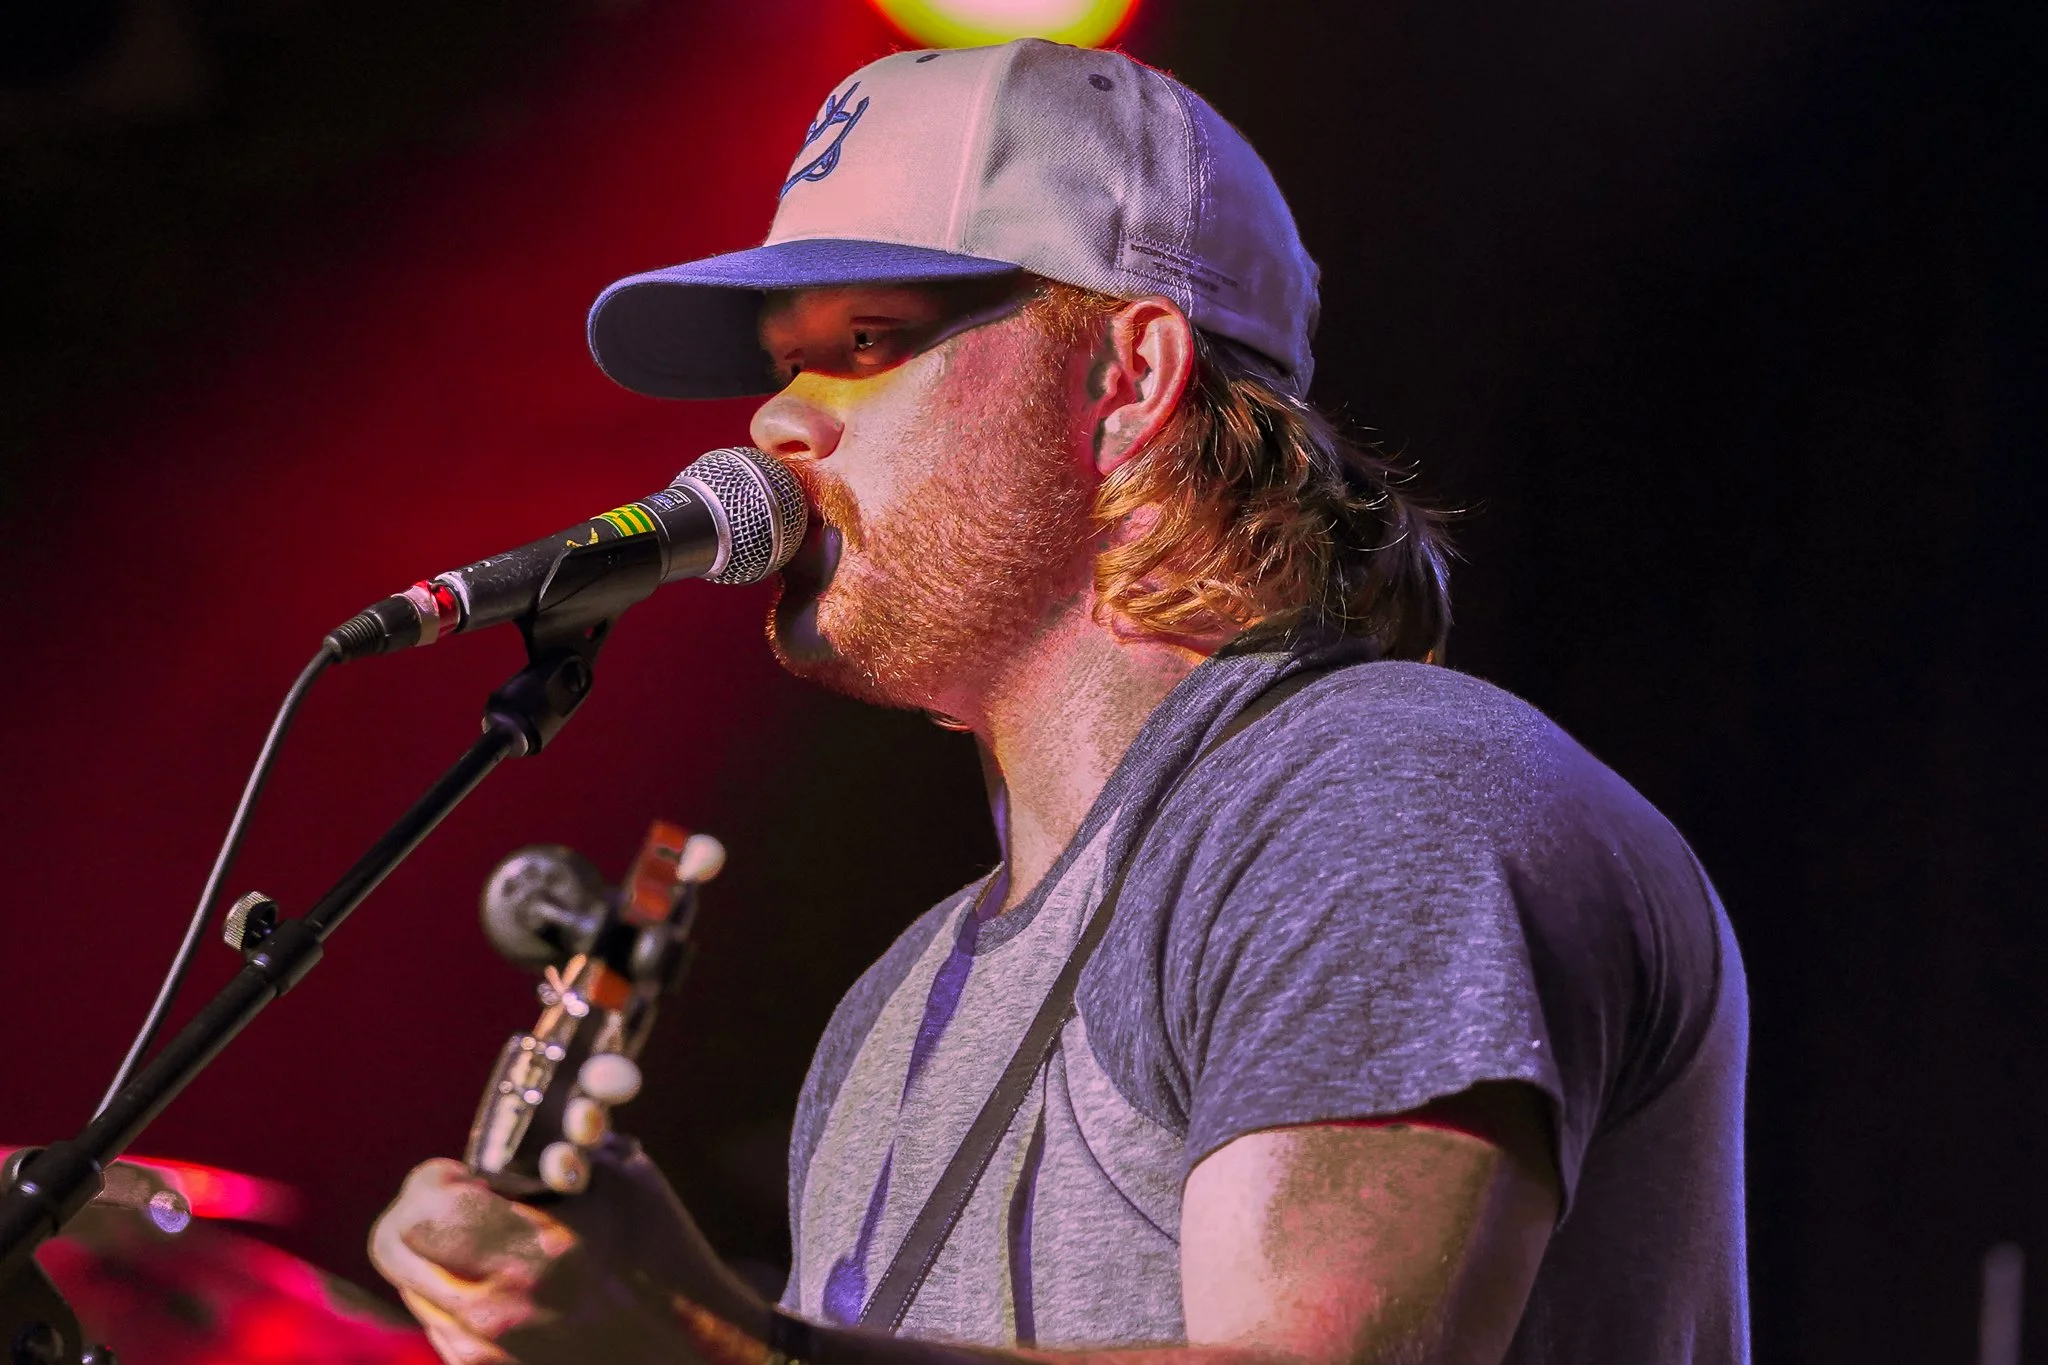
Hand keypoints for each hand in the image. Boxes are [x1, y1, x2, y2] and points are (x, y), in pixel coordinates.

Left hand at [370, 1156, 732, 1364]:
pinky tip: (506, 1287)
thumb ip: (563, 1147)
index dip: (435, 1177)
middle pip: (394, 1246)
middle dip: (417, 1213)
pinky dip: (457, 1298)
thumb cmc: (664, 1262)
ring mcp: (484, 1353)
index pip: (421, 1205)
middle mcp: (496, 1310)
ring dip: (435, 1255)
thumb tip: (522, 1124)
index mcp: (532, 1250)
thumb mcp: (625, 1183)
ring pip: (410, 1286)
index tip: (461, 1171)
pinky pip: (438, 1324)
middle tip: (452, 1201)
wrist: (686, 1354)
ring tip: (488, 1245)